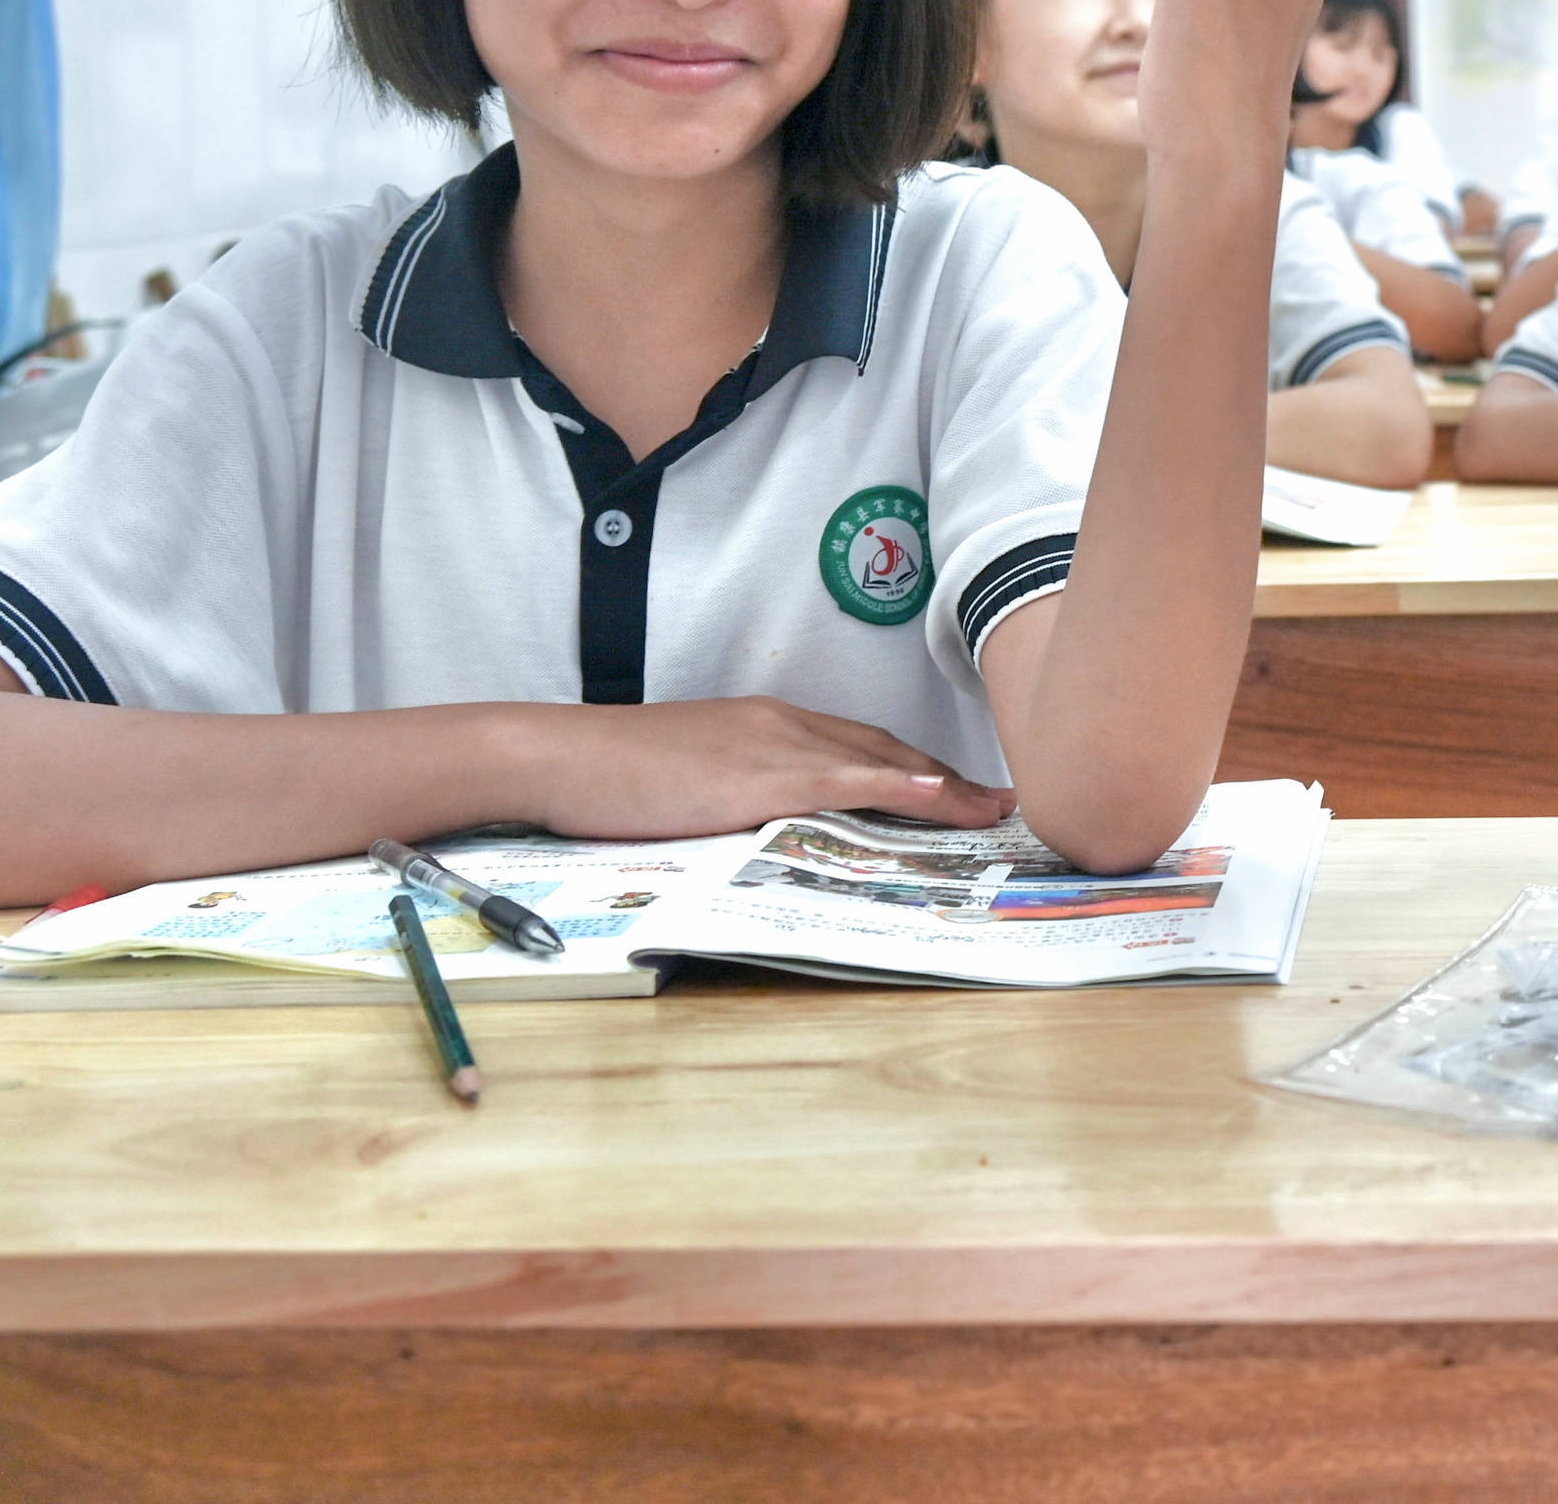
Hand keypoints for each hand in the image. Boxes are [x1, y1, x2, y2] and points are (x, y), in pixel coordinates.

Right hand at [513, 700, 1017, 840]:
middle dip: (945, 779)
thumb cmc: (610, 777)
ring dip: (943, 787)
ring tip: (993, 811)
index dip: (914, 770)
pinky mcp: (759, 776)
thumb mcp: (689, 783)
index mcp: (766, 727)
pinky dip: (902, 789)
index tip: (957, 791)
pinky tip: (943, 800)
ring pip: (878, 763)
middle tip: (997, 804)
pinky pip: (847, 781)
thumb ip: (738, 798)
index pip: (859, 746)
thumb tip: (768, 832)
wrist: (560, 757)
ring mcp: (774, 746)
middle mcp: (782, 725)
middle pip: (884, 751)